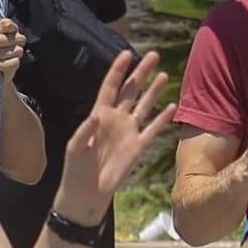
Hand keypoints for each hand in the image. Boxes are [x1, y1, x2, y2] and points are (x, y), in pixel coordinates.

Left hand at [55, 50, 171, 225]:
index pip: (110, 87)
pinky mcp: (138, 147)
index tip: (127, 53)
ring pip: (144, 106)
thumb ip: (85, 130)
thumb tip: (97, 114)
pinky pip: (153, 129)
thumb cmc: (75, 170)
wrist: (87, 194)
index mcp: (98, 116)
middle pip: (131, 91)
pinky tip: (172, 105)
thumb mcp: (75, 148)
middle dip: (141, 73)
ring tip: (164, 74)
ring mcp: (128, 132)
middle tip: (153, 55)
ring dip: (154, 91)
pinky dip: (162, 118)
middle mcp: (116, 120)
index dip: (118, 71)